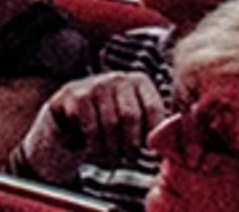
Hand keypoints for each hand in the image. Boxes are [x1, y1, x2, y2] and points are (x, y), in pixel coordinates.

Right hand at [33, 71, 168, 177]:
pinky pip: (90, 126)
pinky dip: (94, 145)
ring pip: (110, 123)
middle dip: (131, 144)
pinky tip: (95, 153)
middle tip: (130, 160)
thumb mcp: (133, 118)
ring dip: (112, 149)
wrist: (69, 114)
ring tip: (112, 162)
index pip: (153, 108)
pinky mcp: (75, 94)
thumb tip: (169, 142)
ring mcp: (95, 83)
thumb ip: (151, 124)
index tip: (151, 152)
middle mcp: (118, 78)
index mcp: (139, 81)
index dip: (153, 133)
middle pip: (131, 116)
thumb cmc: (109, 120)